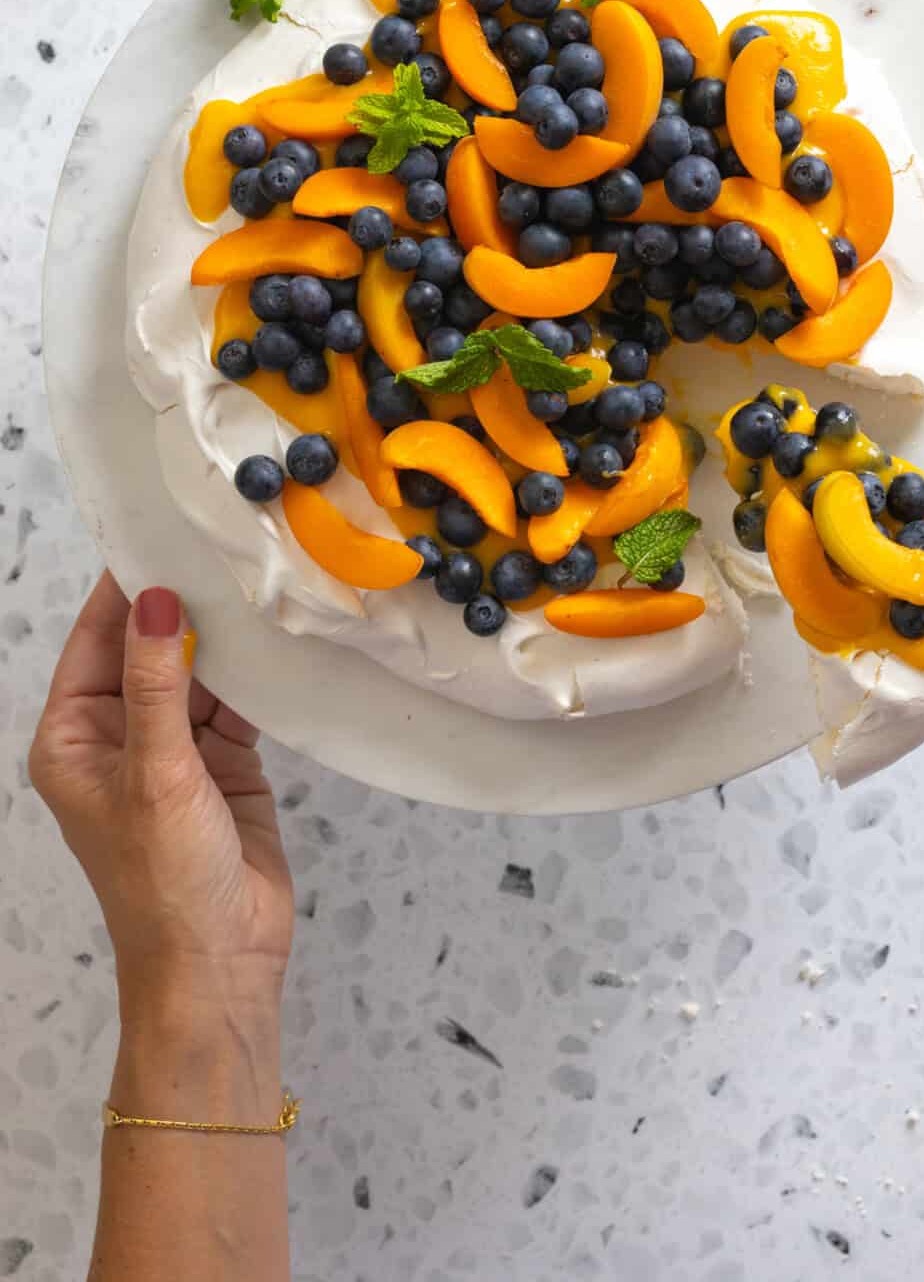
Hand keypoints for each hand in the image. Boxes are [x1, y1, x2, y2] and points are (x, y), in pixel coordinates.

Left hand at [30, 573, 293, 1021]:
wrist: (220, 964)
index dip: (125, 589)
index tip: (159, 530)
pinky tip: (277, 636)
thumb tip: (156, 600)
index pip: (96, 642)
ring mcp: (173, 750)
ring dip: (222, 637)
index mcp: (74, 738)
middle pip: (148, 650)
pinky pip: (235, 702)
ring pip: (196, 672)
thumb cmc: (164, 881)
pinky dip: (254, 674)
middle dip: (180, 605)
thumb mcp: (156, 774)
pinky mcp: (223, 764)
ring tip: (256, 576)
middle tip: (222, 542)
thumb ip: (157, 684)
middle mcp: (119, 736)